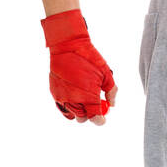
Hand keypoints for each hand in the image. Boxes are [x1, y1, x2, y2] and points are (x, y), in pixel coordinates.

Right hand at [41, 8, 117, 124]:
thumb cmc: (89, 58)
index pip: (96, 118)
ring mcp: (62, 98)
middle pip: (83, 119)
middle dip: (90, 114)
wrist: (68, 46)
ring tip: (84, 98)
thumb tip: (112, 104)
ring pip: (72, 115)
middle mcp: (74, 101)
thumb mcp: (106, 74)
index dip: (100, 120)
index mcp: (89, 97)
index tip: (103, 118)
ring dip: (79, 111)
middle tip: (94, 104)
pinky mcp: (54, 93)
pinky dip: (69, 107)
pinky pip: (62, 108)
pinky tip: (75, 97)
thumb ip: (111, 92)